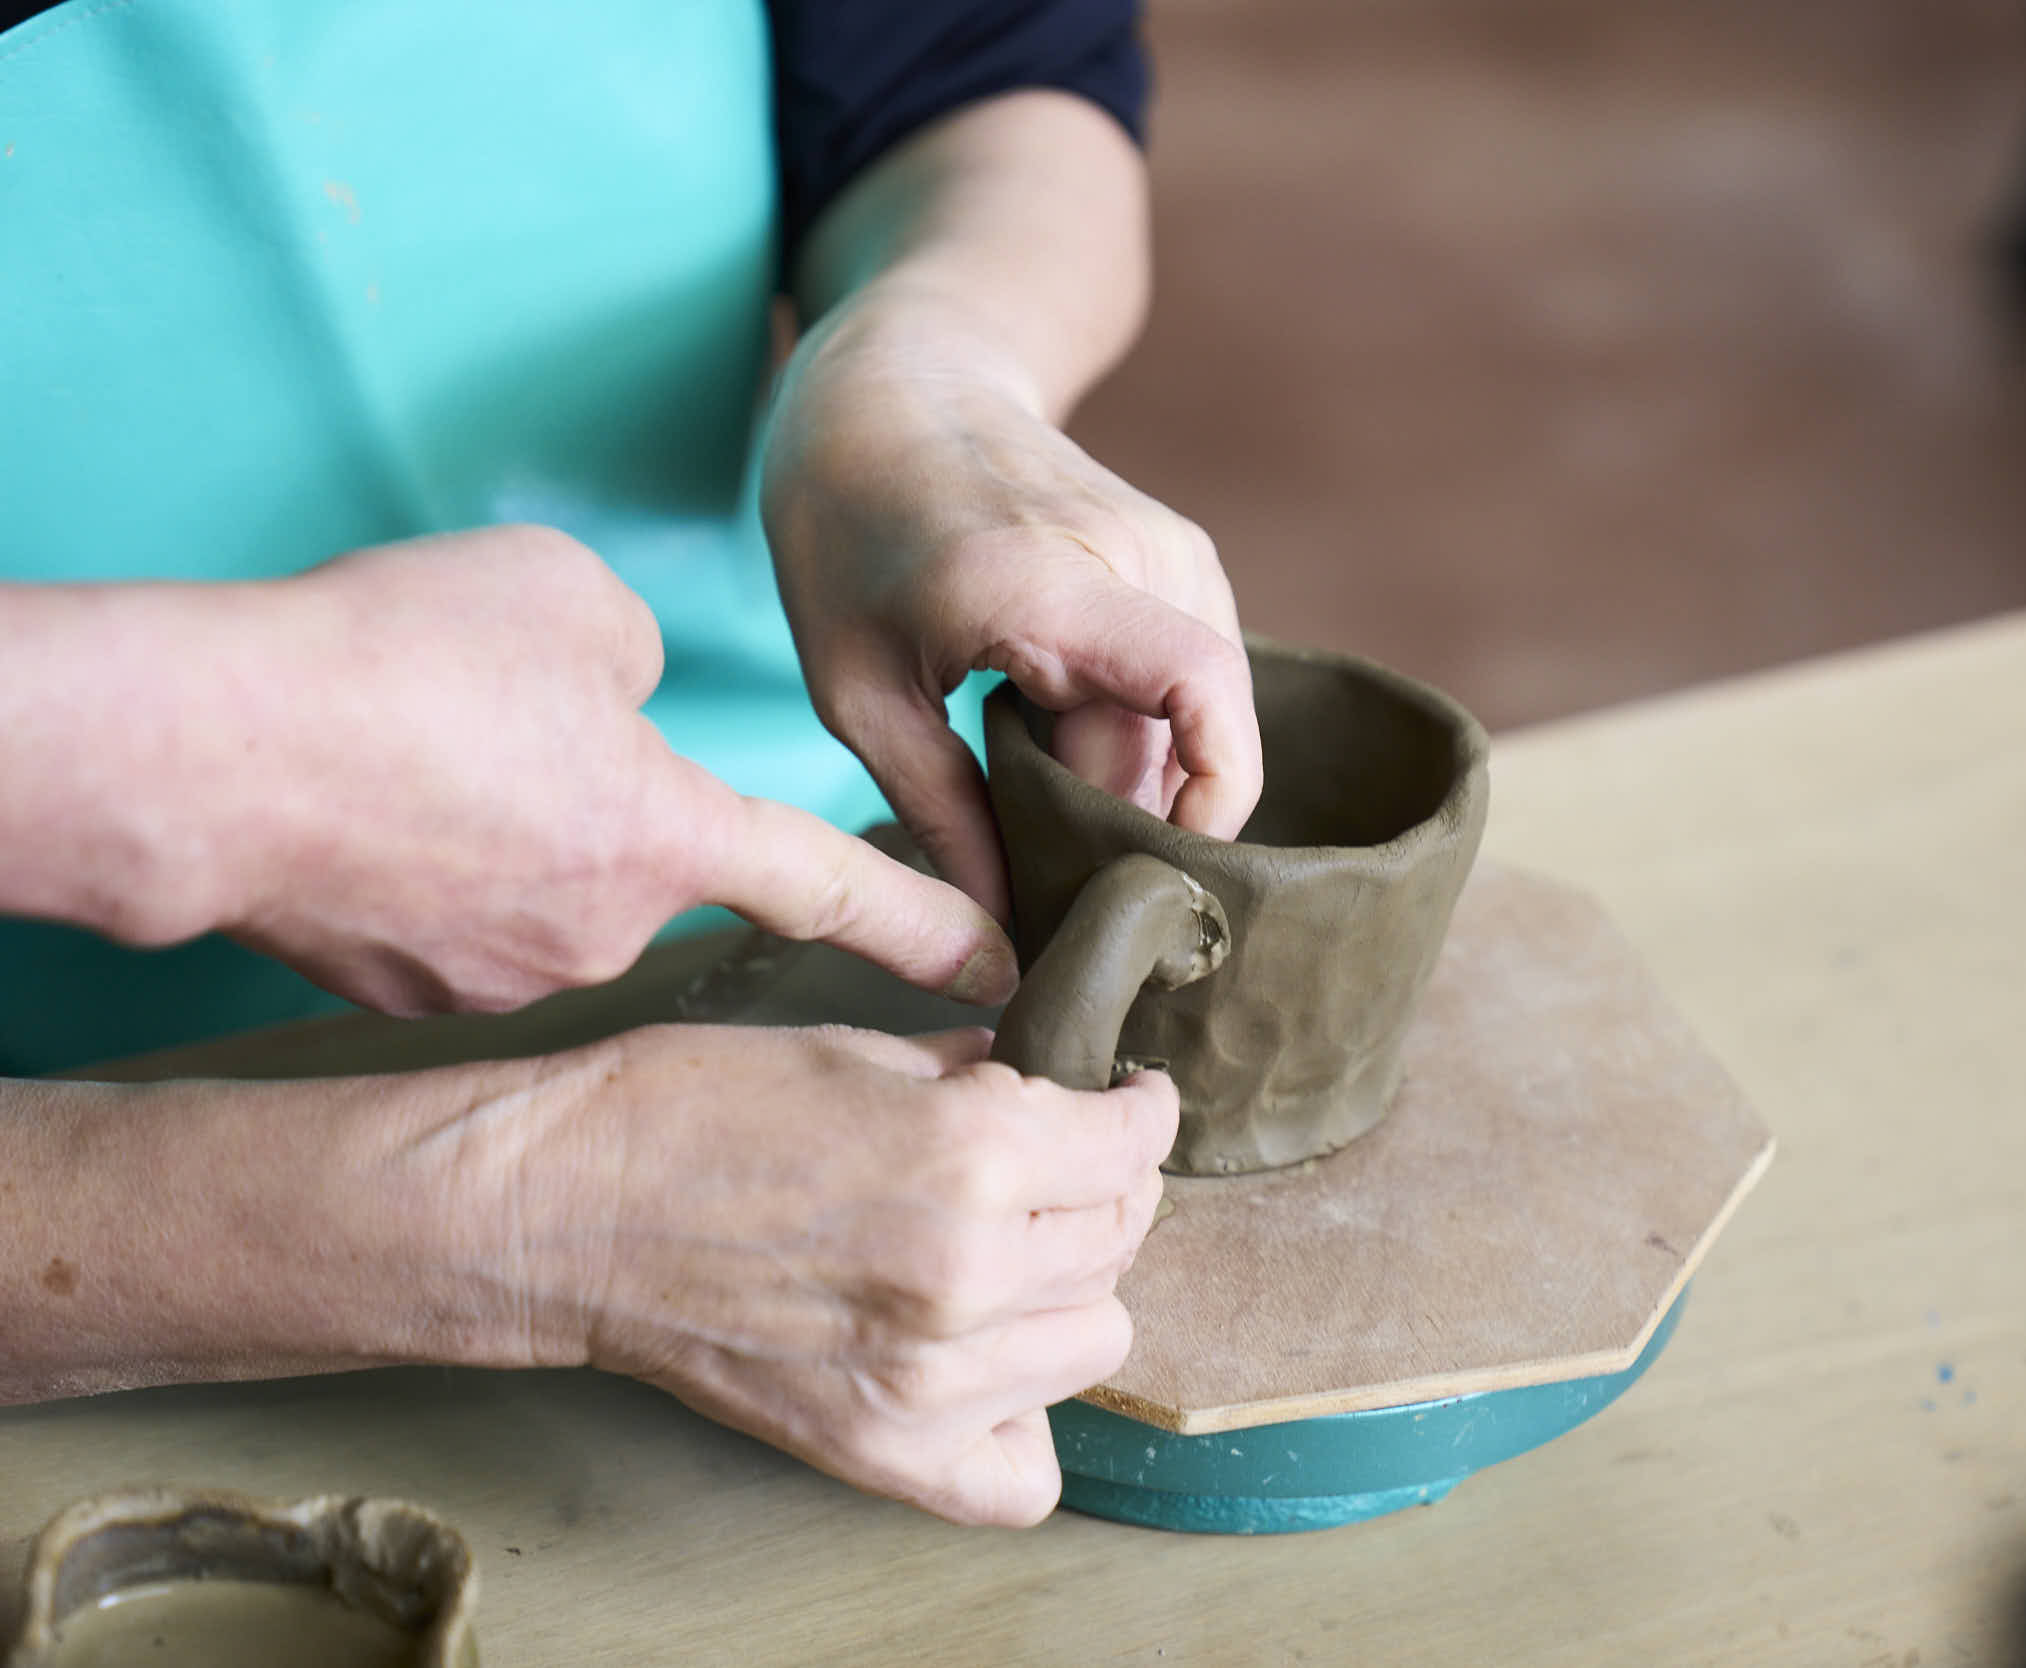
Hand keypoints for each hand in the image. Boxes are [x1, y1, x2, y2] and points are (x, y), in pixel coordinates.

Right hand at [203, 526, 1015, 1014]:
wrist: (195, 758)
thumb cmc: (392, 659)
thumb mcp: (562, 598)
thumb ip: (634, 656)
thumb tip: (626, 703)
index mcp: (670, 834)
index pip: (840, 892)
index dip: (932, 930)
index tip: (1006, 980)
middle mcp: (606, 930)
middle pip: (645, 855)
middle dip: (601, 799)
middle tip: (491, 729)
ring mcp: (505, 976)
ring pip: (542, 881)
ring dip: (507, 826)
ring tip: (413, 761)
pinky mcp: (410, 990)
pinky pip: (459, 915)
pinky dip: (434, 865)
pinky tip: (371, 813)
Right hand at [517, 1024, 1173, 1525]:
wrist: (563, 1211)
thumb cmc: (686, 1110)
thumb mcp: (859, 1050)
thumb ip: (983, 1076)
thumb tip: (1055, 1084)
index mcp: (972, 1159)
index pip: (1132, 1142)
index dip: (1140, 1108)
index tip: (1129, 1099)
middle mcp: (969, 1277)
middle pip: (1122, 1235)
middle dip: (1105, 1184)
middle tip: (1059, 1162)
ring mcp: (931, 1378)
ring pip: (1095, 1339)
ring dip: (1071, 1286)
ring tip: (1015, 1249)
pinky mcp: (884, 1449)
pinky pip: (1026, 1475)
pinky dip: (1024, 1420)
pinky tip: (987, 1357)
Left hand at [763, 336, 1262, 923]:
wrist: (895, 382)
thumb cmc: (846, 526)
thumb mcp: (855, 690)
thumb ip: (940, 816)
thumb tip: (1004, 938)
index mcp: (1044, 586)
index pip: (1200, 697)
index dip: (1205, 807)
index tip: (1145, 880)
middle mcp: (1134, 557)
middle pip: (1181, 738)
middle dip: (1125, 823)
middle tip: (1036, 875)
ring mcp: (1170, 548)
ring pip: (1193, 716)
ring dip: (1131, 776)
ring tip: (1031, 794)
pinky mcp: (1180, 555)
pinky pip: (1187, 678)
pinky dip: (1137, 730)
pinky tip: (1054, 734)